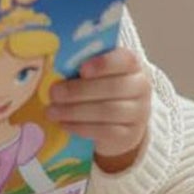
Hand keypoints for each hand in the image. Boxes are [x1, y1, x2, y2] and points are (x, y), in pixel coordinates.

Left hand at [46, 46, 151, 169]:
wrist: (119, 124)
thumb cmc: (100, 91)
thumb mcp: (94, 75)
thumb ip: (80, 67)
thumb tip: (53, 66)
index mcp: (132, 65)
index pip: (126, 59)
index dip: (104, 63)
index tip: (82, 70)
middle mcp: (141, 87)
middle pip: (113, 88)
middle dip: (79, 91)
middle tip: (53, 93)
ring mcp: (138, 112)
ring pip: (108, 111)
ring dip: (75, 111)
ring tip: (52, 111)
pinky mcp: (130, 134)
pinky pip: (106, 131)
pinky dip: (81, 128)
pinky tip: (64, 124)